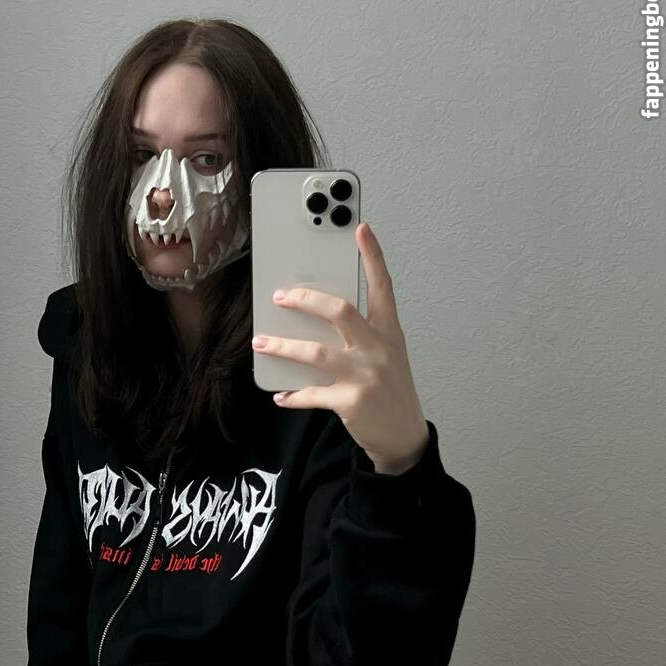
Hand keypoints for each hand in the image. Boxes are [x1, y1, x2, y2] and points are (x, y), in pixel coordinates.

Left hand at [251, 222, 429, 473]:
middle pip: (340, 312)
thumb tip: (316, 317)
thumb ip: (361, 334)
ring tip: (262, 343)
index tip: (361, 228)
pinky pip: (311, 395)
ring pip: (316, 353)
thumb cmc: (389, 390)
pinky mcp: (351, 403)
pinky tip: (280, 395)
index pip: (383, 286)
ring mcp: (365, 376)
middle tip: (280, 296)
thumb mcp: (387, 355)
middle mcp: (378, 349)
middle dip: (306, 300)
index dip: (373, 256)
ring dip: (283, 347)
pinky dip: (292, 396)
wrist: (404, 436)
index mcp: (389, 332)